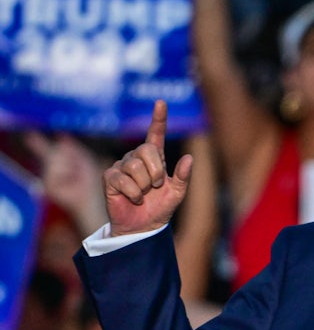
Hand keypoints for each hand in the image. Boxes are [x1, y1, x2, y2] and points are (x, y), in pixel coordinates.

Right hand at [103, 100, 192, 235]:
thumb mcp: (177, 193)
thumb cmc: (160, 208)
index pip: (155, 134)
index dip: (158, 118)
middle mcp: (136, 158)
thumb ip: (183, 176)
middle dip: (156, 172)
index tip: (161, 103)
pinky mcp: (109, 178)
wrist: (144, 227)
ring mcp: (121, 166)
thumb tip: (189, 159)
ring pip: (135, 166)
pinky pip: (123, 180)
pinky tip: (134, 199)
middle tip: (155, 187)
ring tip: (144, 194)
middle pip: (146, 150)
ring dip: (144, 185)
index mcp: (154, 158)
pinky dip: (134, 193)